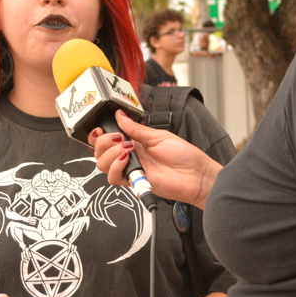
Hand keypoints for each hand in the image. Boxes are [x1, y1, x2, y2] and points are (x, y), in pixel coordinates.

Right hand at [90, 110, 220, 207]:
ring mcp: (131, 169)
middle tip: (117, 137)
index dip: (99, 134)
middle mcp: (129, 156)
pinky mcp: (134, 182)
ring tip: (126, 148)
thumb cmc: (184, 155)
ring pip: (102, 165)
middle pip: (100, 152)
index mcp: (134, 142)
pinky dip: (115, 166)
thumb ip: (136, 128)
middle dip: (103, 142)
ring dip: (109, 153)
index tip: (100, 128)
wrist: (196, 175)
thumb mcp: (158, 136)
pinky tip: (126, 158)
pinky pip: (114, 177)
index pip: (107, 139)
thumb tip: (120, 115)